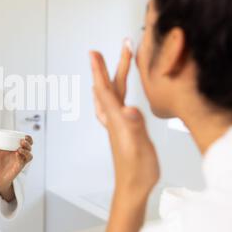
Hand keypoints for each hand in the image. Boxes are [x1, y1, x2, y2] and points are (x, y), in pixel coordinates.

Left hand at [0, 136, 32, 200]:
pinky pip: (24, 162)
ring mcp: (21, 161)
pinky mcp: (20, 167)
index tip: (24, 135)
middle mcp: (21, 154)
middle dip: (28, 142)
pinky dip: (22, 157)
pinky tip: (17, 154)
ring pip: (29, 155)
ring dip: (26, 150)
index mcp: (17, 149)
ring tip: (19, 148)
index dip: (28, 138)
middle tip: (22, 141)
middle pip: (30, 147)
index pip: (27, 142)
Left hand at [90, 45, 158, 194]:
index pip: (106, 89)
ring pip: (114, 93)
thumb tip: (130, 109)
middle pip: (111, 86)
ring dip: (115, 75)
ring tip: (119, 61)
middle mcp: (114, 118)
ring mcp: (118, 123)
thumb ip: (133, 127)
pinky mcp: (124, 128)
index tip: (94, 52)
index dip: (100, 70)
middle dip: (113, 65)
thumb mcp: (137, 147)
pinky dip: (116, 91)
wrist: (132, 186)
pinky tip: (116, 93)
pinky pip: (117, 103)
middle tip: (121, 45)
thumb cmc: (136, 170)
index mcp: (116, 119)